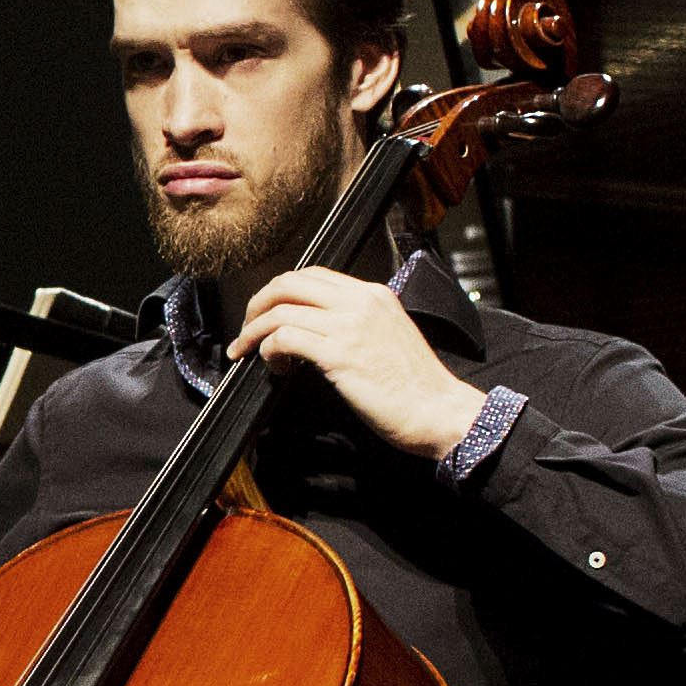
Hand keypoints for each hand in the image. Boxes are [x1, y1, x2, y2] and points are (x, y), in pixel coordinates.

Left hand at [230, 266, 487, 462]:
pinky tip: (273, 367)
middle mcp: (361, 302)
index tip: (265, 314)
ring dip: (254, 332)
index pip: (312, 275)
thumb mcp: (387, 336)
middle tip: (245, 329)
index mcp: (373, 294)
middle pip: (289, 283)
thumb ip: (353, 325)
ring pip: (281, 310)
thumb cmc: (415, 386)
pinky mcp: (341, 354)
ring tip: (247, 353)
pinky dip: (268, 350)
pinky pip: (286, 338)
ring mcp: (350, 326)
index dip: (280, 292)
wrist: (439, 411)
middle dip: (257, 304)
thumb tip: (312, 332)